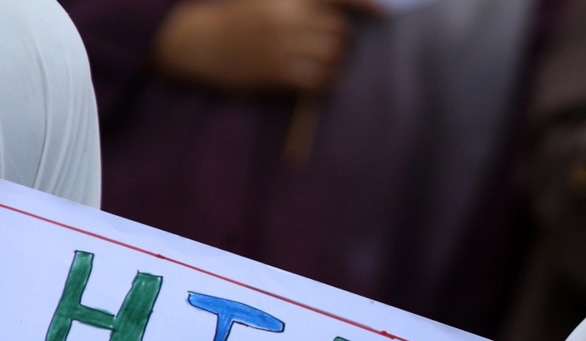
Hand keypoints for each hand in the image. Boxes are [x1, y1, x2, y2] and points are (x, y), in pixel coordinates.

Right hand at [152, 0, 382, 93]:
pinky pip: (319, 80)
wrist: (195, 42)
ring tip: (324, 66)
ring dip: (336, 65)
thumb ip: (300, 5)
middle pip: (340, 33)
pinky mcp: (278, 73)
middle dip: (342, 42)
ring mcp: (284, 46)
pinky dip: (325, 83)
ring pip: (334, 58)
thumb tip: (335, 14)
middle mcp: (289, 18)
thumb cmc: (232, 20)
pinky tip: (317, 83)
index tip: (383, 13)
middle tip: (332, 48)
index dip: (364, 2)